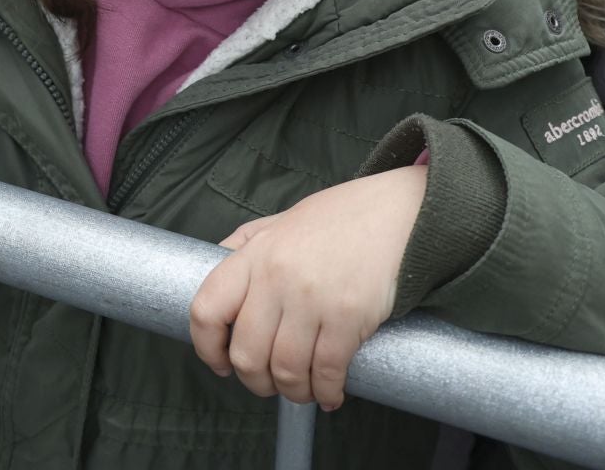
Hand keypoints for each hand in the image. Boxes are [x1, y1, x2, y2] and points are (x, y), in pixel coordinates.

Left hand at [187, 165, 425, 410]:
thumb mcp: (280, 221)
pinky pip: (327, 372)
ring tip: (304, 390)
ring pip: (286, 370)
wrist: (398, 210)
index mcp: (254, 254)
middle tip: (269, 383)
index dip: (207, 348)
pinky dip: (327, 392)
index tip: (221, 363)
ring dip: (293, 393)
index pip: (206, 310)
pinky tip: (331, 393)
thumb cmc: (340, 217)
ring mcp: (312, 299)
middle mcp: (276, 278)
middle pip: (246, 354)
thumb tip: (212, 266)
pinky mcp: (348, 317)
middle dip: (255, 382)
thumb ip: (245, 245)